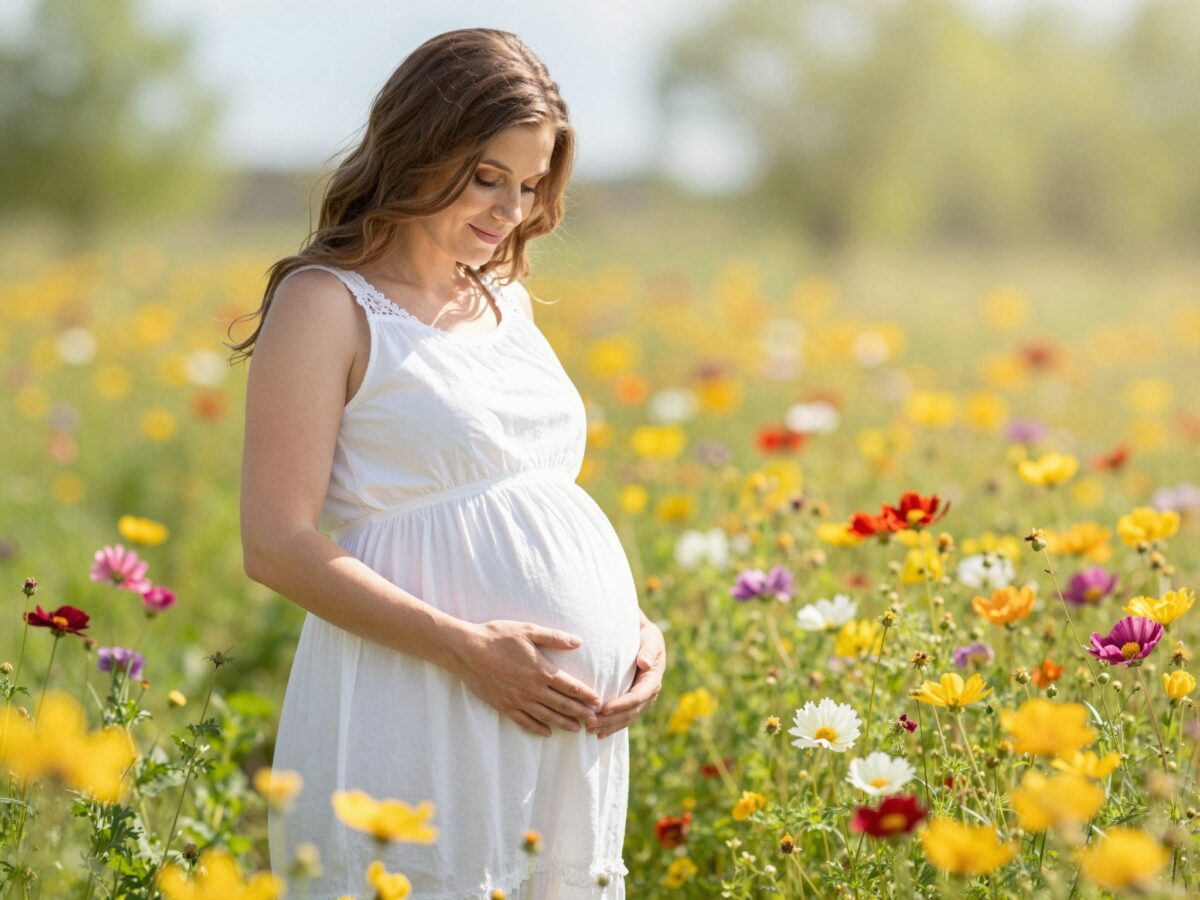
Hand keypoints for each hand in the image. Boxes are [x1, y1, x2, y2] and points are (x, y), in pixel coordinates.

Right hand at [453, 619, 603, 737]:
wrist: (467, 650)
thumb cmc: (498, 636)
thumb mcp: (528, 630)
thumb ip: (554, 637)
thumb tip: (578, 642)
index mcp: (541, 670)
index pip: (570, 687)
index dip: (586, 695)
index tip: (598, 702)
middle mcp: (532, 689)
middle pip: (562, 705)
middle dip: (581, 713)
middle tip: (595, 722)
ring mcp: (518, 700)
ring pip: (546, 716)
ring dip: (564, 723)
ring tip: (577, 730)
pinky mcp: (504, 706)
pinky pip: (525, 722)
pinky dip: (538, 728)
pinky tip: (547, 733)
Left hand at [590, 619, 665, 738]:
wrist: (644, 636)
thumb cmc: (645, 635)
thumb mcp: (650, 638)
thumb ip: (649, 650)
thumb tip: (645, 664)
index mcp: (653, 680)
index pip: (636, 697)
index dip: (621, 705)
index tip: (603, 709)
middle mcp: (649, 693)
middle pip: (630, 712)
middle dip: (611, 720)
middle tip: (590, 724)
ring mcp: (642, 699)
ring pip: (626, 718)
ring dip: (609, 726)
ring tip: (589, 729)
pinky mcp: (633, 702)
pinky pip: (623, 717)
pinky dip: (611, 726)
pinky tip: (598, 732)